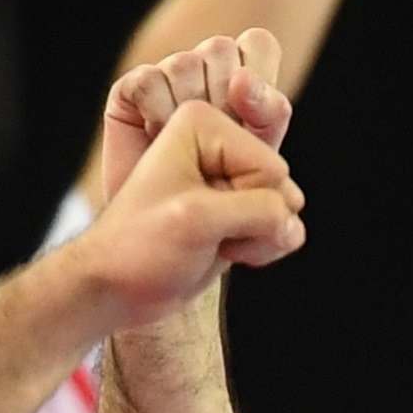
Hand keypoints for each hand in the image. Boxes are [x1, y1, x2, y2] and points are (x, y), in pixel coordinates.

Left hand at [80, 45, 306, 325]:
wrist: (118, 288)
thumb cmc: (139, 247)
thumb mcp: (197, 220)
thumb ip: (260, 212)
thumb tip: (294, 227)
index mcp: (204, 124)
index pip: (269, 169)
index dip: (241, 203)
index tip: (194, 212)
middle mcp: (222, 143)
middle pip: (281, 187)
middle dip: (253, 222)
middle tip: (204, 232)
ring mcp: (234, 177)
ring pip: (286, 210)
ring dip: (256, 238)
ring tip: (211, 241)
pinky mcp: (241, 208)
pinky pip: (282, 227)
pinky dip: (259, 248)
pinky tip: (223, 250)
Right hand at [100, 30, 292, 203]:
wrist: (162, 249)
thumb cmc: (220, 217)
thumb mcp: (264, 167)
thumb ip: (269, 116)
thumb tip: (243, 80)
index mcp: (247, 91)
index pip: (258, 45)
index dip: (257, 74)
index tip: (248, 114)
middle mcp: (206, 79)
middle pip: (219, 48)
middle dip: (220, 97)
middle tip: (212, 145)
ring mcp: (166, 82)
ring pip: (183, 63)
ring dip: (185, 111)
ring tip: (183, 150)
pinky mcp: (130, 94)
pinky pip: (146, 80)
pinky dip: (153, 112)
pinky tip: (154, 139)